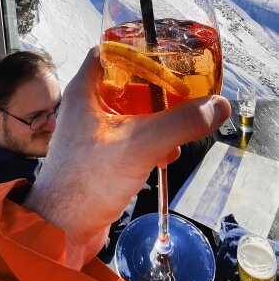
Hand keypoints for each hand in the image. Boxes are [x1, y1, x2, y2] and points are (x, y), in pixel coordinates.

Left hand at [24, 47, 229, 268]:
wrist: (61, 231)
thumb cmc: (87, 180)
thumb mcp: (139, 144)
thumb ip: (180, 123)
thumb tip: (218, 105)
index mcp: (84, 91)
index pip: (110, 52)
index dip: (138, 49)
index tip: (168, 54)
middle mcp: (86, 107)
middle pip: (127, 83)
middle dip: (158, 88)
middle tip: (185, 89)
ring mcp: (92, 134)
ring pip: (132, 113)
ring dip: (158, 118)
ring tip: (181, 126)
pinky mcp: (100, 157)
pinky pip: (130, 139)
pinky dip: (150, 141)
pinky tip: (167, 155)